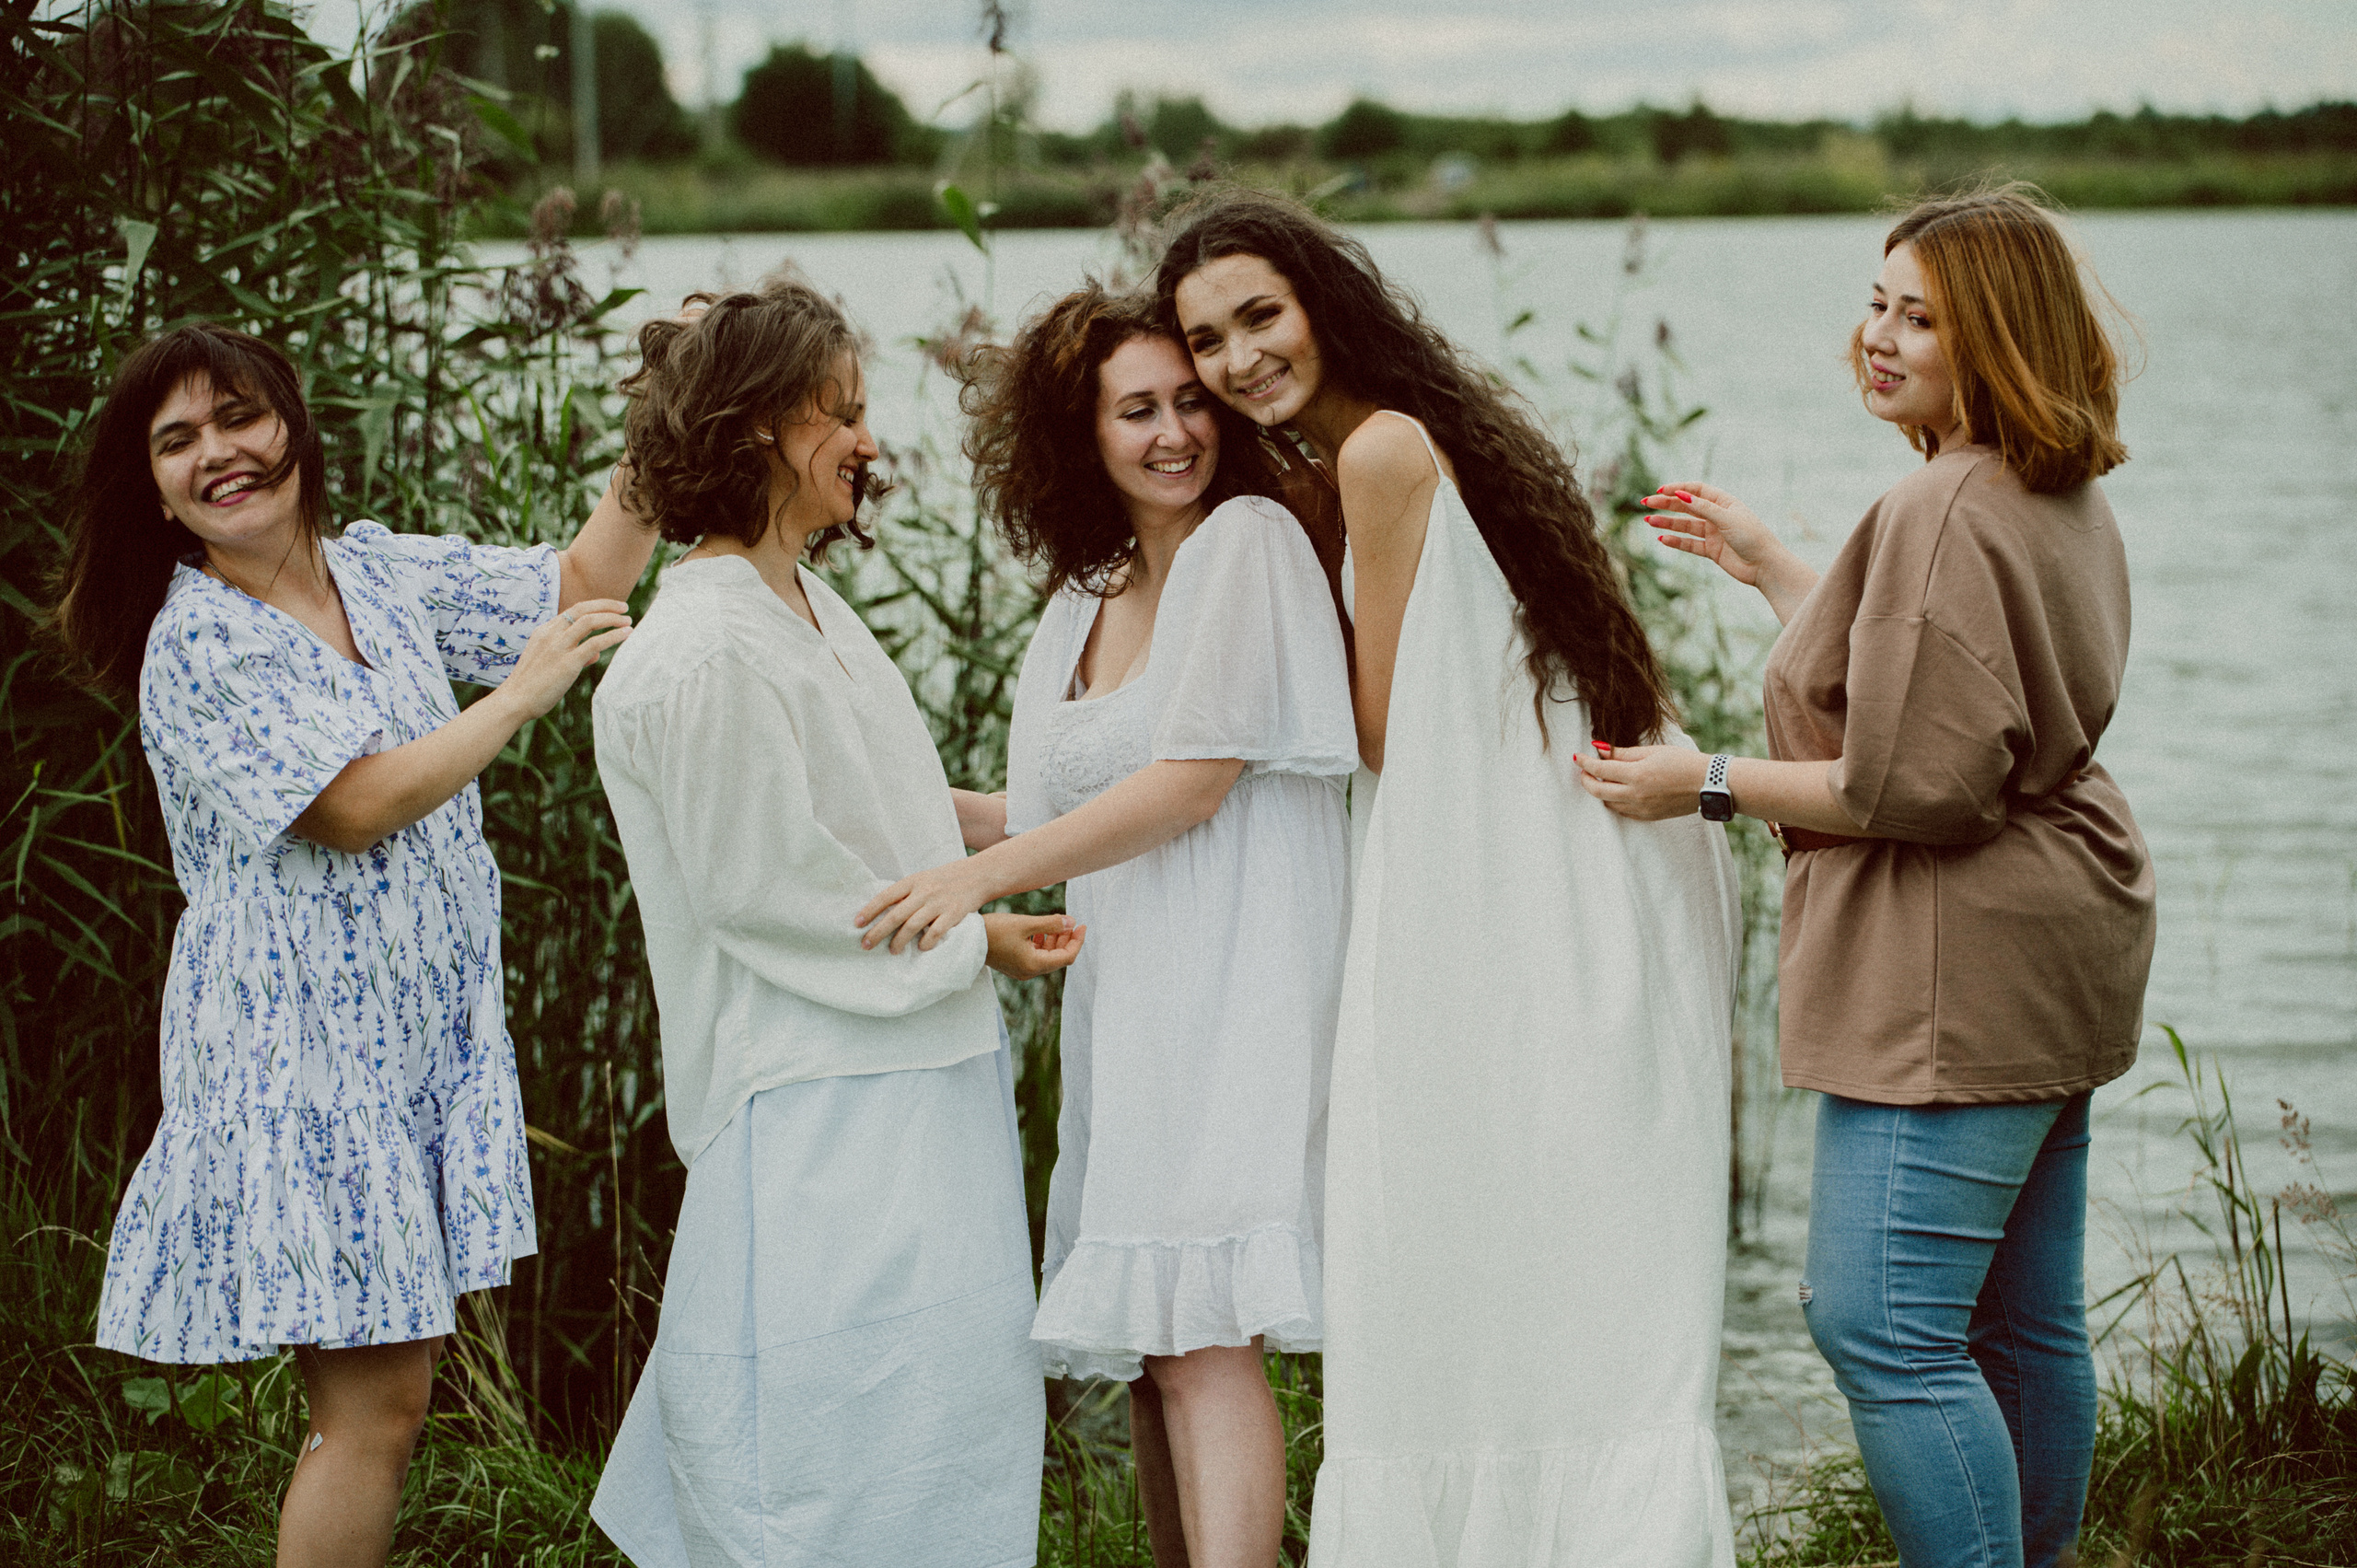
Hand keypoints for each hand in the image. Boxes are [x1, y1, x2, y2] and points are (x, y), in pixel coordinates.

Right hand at [497, 600, 632, 718]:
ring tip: (628, 622)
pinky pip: (595, 643)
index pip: (573, 610)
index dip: (595, 606)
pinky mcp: (567, 662)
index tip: (612, 607)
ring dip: (612, 619)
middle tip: (625, 608)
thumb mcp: (550, 663)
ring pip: (590, 622)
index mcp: (544, 631)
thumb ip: (572, 655)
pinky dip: (613, 636)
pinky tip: (626, 635)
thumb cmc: (532, 686)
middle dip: (606, 605)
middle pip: (583, 609)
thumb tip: (595, 654)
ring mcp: (558, 647)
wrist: (515, 700)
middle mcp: (551, 634)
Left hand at [856, 856, 1000, 952]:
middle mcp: (924, 892)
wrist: (978, 875)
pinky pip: (935, 932)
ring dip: (899, 941)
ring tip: (893, 951)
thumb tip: (881, 912)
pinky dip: (926, 943)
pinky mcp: (954, 914)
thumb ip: (906, 893)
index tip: (856, 923)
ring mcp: (939, 903)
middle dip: (878, 932)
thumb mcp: (923, 879)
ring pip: (912, 926)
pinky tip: (921, 948)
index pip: (886, 896)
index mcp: (913, 881)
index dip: (870, 910)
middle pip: (895, 915)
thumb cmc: (946, 879)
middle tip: (866, 945)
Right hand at [985, 913, 1083, 978]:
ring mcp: (1021, 970)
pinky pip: (1035, 956)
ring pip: (1047, 957)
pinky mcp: (1014, 965)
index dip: (1077, 941)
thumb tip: (1071, 922)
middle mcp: (1029, 971)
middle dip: (1066, 939)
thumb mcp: (1025, 924)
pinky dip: (1042, 944)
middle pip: (1057, 958)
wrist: (966, 940)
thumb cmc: (994, 930)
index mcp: (1034, 964)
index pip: (1066, 956)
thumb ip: (1051, 924)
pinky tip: (1041, 930)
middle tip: (1071, 922)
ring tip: (1056, 923)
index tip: (1081, 925)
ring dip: (1054, 941)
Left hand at [1575, 743, 1708, 820]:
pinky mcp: (1648, 817)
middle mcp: (1636, 795)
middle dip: (1586, 780)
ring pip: (1608, 803)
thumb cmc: (1682, 762)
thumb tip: (1600, 750)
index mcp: (1637, 775)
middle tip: (1583, 770)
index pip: (1601, 769)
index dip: (1585, 762)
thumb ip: (1624, 753)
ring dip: (1599, 791)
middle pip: (1598, 790)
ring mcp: (1641, 809)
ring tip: (1598, 779)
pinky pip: (1622, 811)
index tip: (1577, 756)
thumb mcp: (1652, 751)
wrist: (1708, 784)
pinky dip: (1613, 801)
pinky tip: (1614, 792)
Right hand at [1639, 482, 1781, 587]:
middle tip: (1646, 503)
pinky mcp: (1712, 550)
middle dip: (1666, 504)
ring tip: (1648, 521)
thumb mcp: (1726, 519)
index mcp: (1724, 502)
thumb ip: (1703, 508)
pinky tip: (1662, 539)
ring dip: (1667, 522)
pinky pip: (1690, 544)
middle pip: (1687, 506)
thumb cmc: (1752, 537)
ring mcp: (1714, 533)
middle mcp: (1717, 516)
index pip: (1696, 490)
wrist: (1765, 565)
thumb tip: (1681, 495)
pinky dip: (1676, 541)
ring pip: (1686, 525)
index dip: (1678, 489)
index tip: (1660, 491)